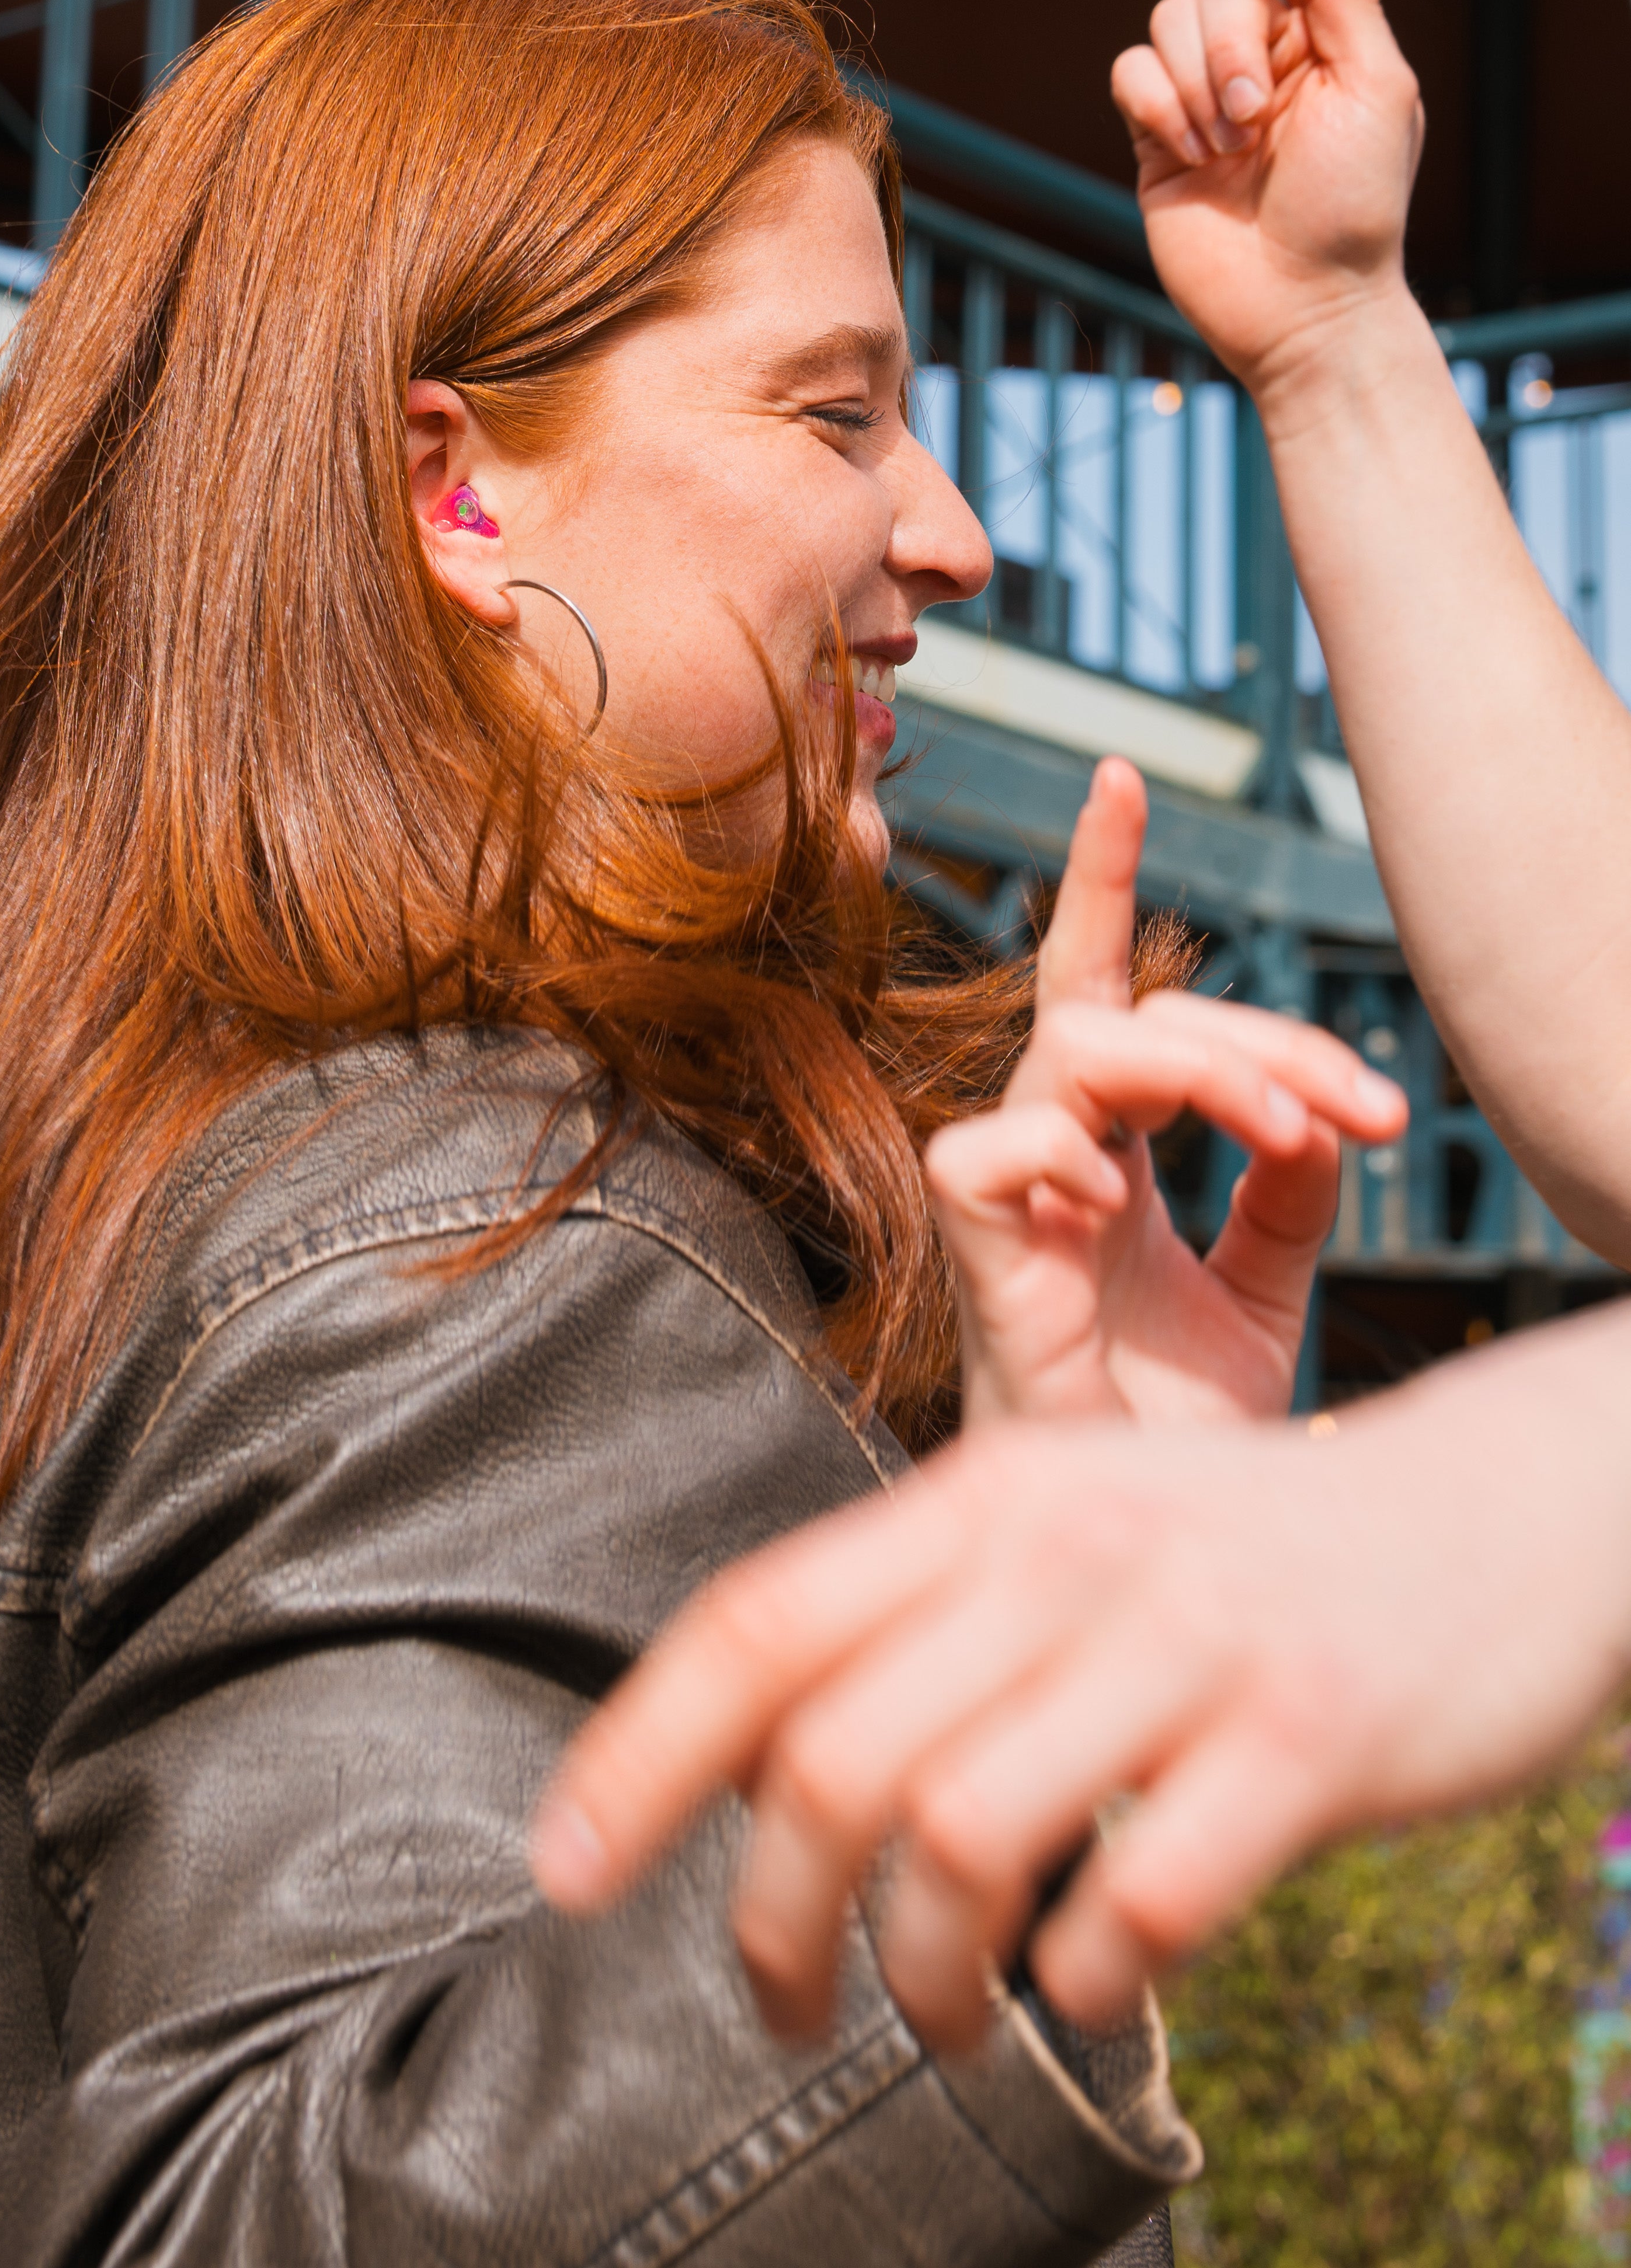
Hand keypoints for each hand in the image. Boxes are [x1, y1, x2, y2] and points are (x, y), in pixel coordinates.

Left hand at [531, 1308, 1630, 2048]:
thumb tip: (733, 1765)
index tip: (563, 1874)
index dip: (636, 1756)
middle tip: (784, 2005)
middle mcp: (1068, 1548)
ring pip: (960, 1839)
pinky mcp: (1310, 1733)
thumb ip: (915, 1620)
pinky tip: (1093, 1978)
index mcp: (987, 1494)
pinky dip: (1086, 1976)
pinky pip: (1141, 1900)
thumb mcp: (1063, 1530)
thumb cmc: (1236, 1553)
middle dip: (772, 1924)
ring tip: (942, 2016)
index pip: (757, 1624)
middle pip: (832, 1759)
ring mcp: (1191, 1638)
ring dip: (921, 1975)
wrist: (1499, 1512)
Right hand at [942, 758, 1407, 1426]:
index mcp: (1111, 1156)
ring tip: (1292, 1137)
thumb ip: (1285, 1193)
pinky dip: (1062, 1153)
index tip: (1120, 777)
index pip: (1098, 987)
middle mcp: (1054, 1161)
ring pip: (1073, 1053)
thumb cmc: (1183, 1437)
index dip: (1100, 879)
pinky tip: (1124, 1199)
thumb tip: (1317, 1115)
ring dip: (1200, 1070)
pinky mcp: (979, 1262)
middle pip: (1119, 1014)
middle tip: (1355, 1109)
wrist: (1147, 1556)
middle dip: (1252, 1035)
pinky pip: (985, 1153)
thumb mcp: (1267, 1293)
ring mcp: (1012, 1205)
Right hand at [1111, 0, 1424, 405]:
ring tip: (1229, 148)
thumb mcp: (1374, 87)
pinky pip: (1129, 74)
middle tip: (1255, 117)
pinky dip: (1156, 104)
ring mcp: (1203, 98)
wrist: (1302, 305)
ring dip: (1196, 81)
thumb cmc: (1356, 206)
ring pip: (1166, 22)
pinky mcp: (1155, 139)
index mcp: (1323, 38)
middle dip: (1229, 43)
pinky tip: (1192, 156)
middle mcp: (1261, 59)